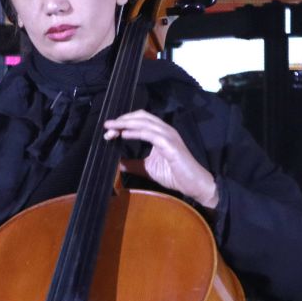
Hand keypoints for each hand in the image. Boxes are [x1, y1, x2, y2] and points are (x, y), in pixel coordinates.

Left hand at [103, 110, 218, 208]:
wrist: (194, 184)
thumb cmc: (175, 175)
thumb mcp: (147, 168)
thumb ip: (133, 164)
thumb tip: (116, 163)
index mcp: (160, 133)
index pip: (140, 120)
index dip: (124, 122)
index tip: (109, 130)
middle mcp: (165, 130)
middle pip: (141, 116)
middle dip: (122, 120)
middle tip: (107, 126)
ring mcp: (168, 136)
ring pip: (144, 123)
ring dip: (126, 124)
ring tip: (111, 128)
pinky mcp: (170, 145)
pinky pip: (150, 134)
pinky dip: (136, 133)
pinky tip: (124, 134)